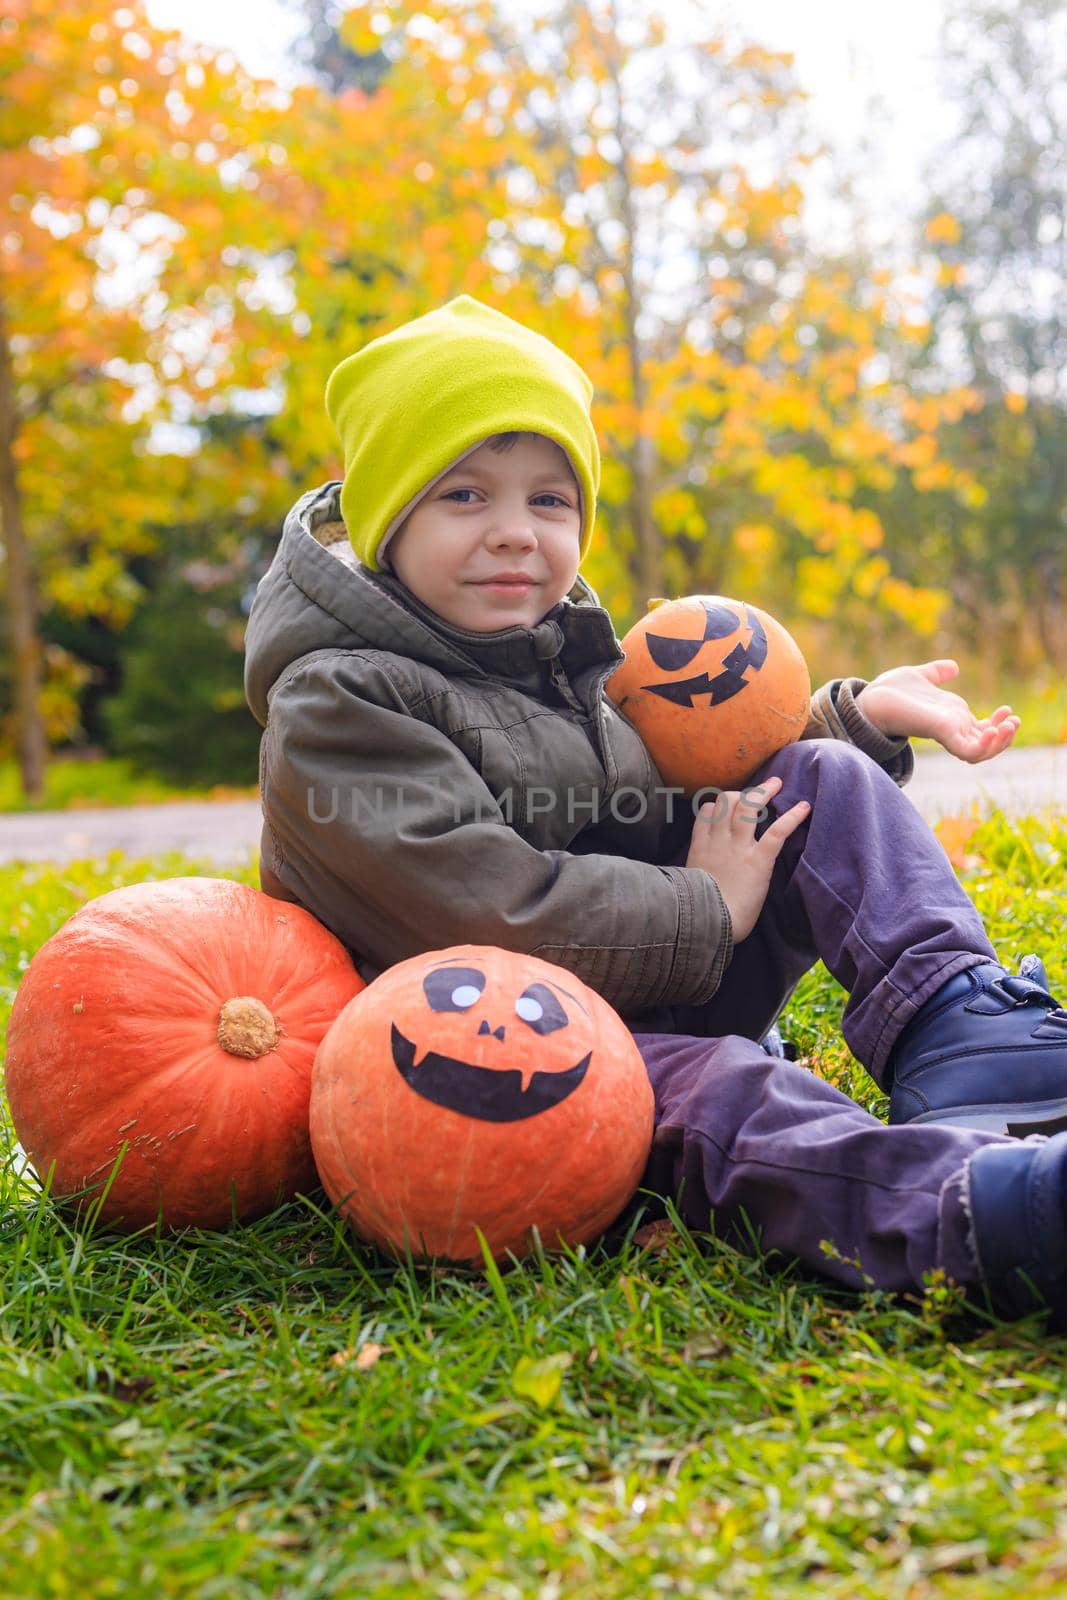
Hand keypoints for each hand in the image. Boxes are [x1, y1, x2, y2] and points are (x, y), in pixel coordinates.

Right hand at [685, 777, 810, 943]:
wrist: (710, 923)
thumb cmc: (701, 910)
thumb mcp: (691, 882)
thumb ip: (698, 869)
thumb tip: (704, 871)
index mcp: (701, 847)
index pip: (706, 811)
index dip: (718, 803)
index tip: (731, 803)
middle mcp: (718, 841)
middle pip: (726, 801)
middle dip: (743, 791)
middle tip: (760, 789)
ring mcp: (738, 848)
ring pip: (748, 807)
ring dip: (764, 791)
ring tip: (777, 783)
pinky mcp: (758, 860)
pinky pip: (776, 832)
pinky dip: (792, 817)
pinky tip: (804, 808)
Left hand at [856, 660, 1019, 763]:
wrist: (869, 698)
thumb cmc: (889, 690)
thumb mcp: (921, 676)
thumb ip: (937, 673)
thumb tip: (953, 667)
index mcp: (949, 719)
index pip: (980, 730)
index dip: (997, 724)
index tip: (1007, 709)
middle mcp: (950, 729)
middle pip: (985, 744)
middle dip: (1004, 735)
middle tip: (1013, 720)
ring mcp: (946, 733)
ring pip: (980, 752)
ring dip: (998, 743)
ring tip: (1008, 727)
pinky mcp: (940, 733)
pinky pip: (967, 751)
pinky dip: (983, 746)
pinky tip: (991, 731)